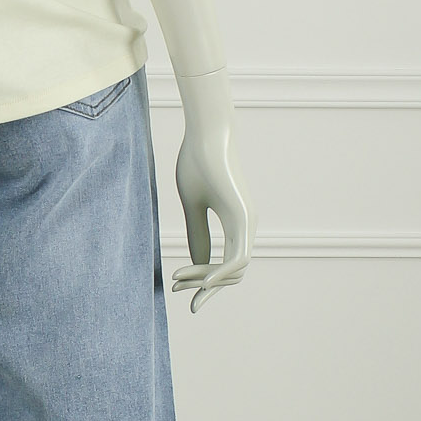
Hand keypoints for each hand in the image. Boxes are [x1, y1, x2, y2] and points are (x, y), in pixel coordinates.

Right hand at [170, 70, 256, 313]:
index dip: (202, 281)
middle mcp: (246, 226)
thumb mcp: (192, 206)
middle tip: (174, 286)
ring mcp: (247, 222)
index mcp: (235, 223)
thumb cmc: (197, 162)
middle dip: (204, 286)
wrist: (205, 133)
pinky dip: (221, 273)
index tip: (175, 285)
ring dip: (206, 281)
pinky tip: (203, 281)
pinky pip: (238, 258)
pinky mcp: (242, 217)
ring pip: (235, 271)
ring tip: (177, 278)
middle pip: (232, 274)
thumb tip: (199, 263)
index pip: (226, 265)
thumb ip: (197, 234)